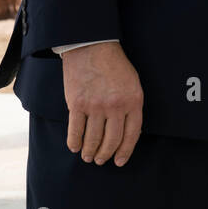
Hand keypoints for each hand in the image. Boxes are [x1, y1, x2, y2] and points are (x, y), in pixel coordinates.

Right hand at [61, 42, 143, 166]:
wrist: (92, 47)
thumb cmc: (114, 65)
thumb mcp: (133, 84)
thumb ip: (132, 106)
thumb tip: (129, 131)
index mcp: (133, 101)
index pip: (132, 134)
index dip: (125, 151)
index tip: (119, 161)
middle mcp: (116, 106)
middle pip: (112, 140)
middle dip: (106, 154)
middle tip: (100, 160)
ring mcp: (96, 106)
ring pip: (93, 139)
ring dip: (89, 152)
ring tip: (87, 157)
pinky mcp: (77, 104)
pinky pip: (76, 131)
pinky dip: (74, 143)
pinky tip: (74, 147)